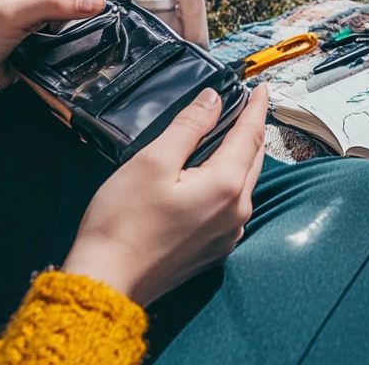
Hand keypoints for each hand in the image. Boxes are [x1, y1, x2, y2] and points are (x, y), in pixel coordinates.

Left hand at [0, 0, 118, 117]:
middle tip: (126, 32)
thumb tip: (98, 1)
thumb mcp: (15, 14)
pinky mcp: (49, 42)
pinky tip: (96, 56)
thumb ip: (56, 5)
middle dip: (104, 15)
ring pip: (85, 24)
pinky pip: (75, 43)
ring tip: (115, 46)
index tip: (133, 12)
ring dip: (95, 34)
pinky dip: (84, 48)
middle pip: (89, 2)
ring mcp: (49, 19)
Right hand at [62, 84, 268, 306]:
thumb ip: (189, 126)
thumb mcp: (153, 161)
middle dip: (251, 129)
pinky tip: (213, 174)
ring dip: (241, 156)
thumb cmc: (123, 223)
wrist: (106, 280)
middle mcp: (237, 211)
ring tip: (231, 134)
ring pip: (245, 182)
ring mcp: (228, 233)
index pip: (251, 134)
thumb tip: (213, 100)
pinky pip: (233, 205)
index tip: (262, 87)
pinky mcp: (214, 248)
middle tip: (247, 106)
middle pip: (253, 158)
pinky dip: (229, 182)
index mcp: (227, 185)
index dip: (257, 107)